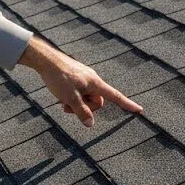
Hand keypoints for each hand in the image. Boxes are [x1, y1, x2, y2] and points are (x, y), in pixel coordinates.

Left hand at [18, 35, 142, 126]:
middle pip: (96, 101)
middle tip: (67, 107)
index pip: (115, 96)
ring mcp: (84, 78)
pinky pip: (79, 91)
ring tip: (62, 101)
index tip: (140, 110)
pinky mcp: (76, 77)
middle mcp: (92, 79)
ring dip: (76, 103)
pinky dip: (72, 97)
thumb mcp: (69, 97)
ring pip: (86, 98)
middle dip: (85, 108)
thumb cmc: (58, 77)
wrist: (45, 60)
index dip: (127, 104)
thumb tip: (91, 124)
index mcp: (95, 83)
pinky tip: (60, 95)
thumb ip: (81, 111)